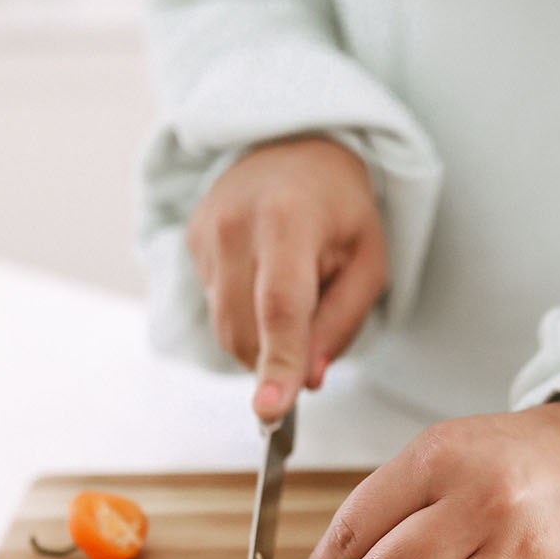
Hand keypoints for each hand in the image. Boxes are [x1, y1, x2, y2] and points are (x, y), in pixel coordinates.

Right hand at [186, 136, 387, 421]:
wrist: (295, 146)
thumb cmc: (339, 209)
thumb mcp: (368, 263)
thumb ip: (342, 324)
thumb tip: (309, 380)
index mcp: (289, 220)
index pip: (280, 308)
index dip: (277, 365)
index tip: (270, 412)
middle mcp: (236, 224)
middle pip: (246, 330)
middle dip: (277, 361)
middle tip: (313, 339)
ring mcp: (206, 233)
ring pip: (225, 330)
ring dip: (261, 341)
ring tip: (293, 296)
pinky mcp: (191, 243)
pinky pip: (216, 309)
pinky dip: (245, 315)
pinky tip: (264, 278)